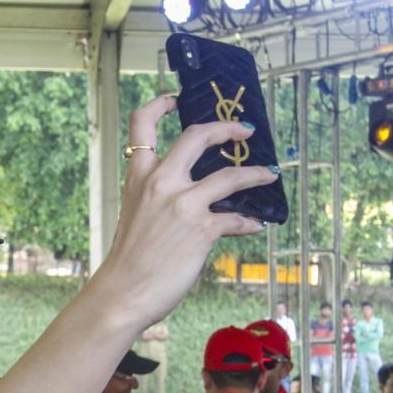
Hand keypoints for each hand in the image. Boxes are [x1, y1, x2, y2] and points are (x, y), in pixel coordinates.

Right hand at [95, 96, 279, 329]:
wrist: (123, 293)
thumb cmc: (127, 262)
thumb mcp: (135, 217)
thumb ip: (157, 200)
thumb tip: (190, 202)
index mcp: (139, 178)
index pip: (142, 125)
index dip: (160, 104)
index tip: (176, 99)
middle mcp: (161, 183)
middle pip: (197, 136)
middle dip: (225, 128)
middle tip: (243, 130)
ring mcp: (183, 204)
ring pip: (230, 176)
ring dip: (256, 173)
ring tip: (269, 174)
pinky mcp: (202, 229)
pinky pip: (235, 219)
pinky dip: (248, 223)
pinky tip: (255, 226)